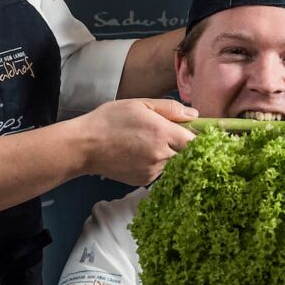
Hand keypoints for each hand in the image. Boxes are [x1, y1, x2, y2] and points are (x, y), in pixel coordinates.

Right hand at [71, 99, 195, 186]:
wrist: (84, 146)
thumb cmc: (109, 120)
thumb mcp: (140, 104)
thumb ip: (170, 109)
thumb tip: (195, 116)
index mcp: (163, 133)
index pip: (197, 141)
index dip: (200, 137)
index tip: (198, 132)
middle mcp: (161, 155)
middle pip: (187, 154)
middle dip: (182, 144)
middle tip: (166, 133)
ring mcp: (153, 171)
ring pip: (173, 163)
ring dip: (168, 153)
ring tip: (146, 142)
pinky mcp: (144, 180)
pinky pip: (159, 171)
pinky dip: (155, 163)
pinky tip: (138, 153)